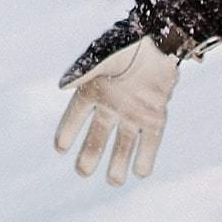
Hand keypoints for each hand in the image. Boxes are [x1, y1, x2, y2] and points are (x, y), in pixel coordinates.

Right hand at [54, 21, 179, 184]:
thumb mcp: (103, 56)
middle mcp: (112, 105)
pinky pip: (150, 141)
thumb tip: (63, 86)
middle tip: (83, 172)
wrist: (161, 40)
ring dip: (118, 163)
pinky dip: (146, 157)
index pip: (76, 115)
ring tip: (114, 182)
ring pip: (123, 144)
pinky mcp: (155, 116)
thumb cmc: (128, 44)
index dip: (67, 131)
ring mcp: (133, 112)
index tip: (60, 148)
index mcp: (95, 89)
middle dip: (90, 155)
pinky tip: (141, 173)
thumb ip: (84, 71)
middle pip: (98, 136)